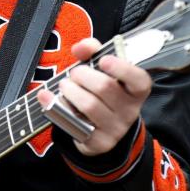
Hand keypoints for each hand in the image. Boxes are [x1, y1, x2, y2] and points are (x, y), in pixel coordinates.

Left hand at [38, 38, 151, 156]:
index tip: (103, 60)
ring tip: (64, 85)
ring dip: (70, 90)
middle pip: (105, 87)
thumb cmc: (103, 93)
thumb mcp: (102, 70)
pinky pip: (75, 123)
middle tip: (74, 73)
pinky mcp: (98, 142)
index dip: (122, 68)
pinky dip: (58, 107)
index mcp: (136, 91)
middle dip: (83, 75)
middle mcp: (130, 110)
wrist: (102, 130)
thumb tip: (81, 48)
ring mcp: (115, 129)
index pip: (139, 80)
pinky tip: (49, 99)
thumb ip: (93, 52)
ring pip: (89, 105)